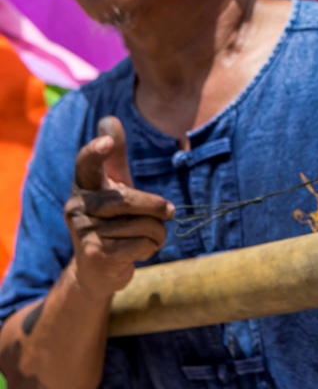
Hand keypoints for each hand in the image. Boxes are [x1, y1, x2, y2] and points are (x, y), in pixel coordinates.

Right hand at [64, 117, 173, 299]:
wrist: (97, 270)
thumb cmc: (112, 221)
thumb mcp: (114, 188)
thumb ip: (115, 156)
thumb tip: (110, 119)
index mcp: (84, 186)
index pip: (86, 164)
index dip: (97, 152)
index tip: (107, 142)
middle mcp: (77, 207)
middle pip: (129, 199)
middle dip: (158, 207)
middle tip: (169, 213)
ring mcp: (83, 232)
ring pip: (142, 224)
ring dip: (158, 233)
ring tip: (149, 237)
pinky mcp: (96, 254)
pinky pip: (142, 244)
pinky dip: (151, 248)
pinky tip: (140, 251)